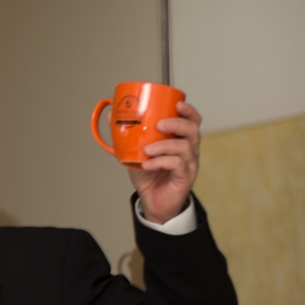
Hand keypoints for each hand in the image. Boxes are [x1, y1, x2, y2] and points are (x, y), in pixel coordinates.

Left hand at [128, 101, 200, 223]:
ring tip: (147, 150)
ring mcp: (189, 164)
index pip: (191, 121)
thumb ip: (125, 134)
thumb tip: (112, 114)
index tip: (177, 104)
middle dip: (176, 124)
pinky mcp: (185, 177)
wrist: (151, 200)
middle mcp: (188, 150)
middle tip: (159, 125)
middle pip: (192, 130)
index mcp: (179, 139)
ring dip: (164, 145)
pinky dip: (160, 162)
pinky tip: (147, 164)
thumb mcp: (134, 151)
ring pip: (185, 147)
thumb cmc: (147, 174)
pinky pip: (177, 165)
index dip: (188, 111)